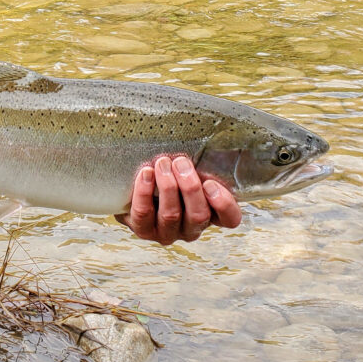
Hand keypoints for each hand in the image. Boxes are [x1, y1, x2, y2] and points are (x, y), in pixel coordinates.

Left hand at [115, 155, 241, 244]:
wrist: (133, 188)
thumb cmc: (167, 171)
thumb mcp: (186, 166)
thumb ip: (199, 159)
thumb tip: (203, 129)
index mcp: (209, 213)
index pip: (230, 218)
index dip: (224, 204)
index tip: (210, 183)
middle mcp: (191, 227)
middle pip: (199, 215)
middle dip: (189, 187)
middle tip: (180, 162)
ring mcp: (167, 232)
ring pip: (171, 215)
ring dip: (167, 187)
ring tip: (162, 163)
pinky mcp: (143, 229)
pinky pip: (144, 215)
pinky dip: (144, 193)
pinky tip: (145, 174)